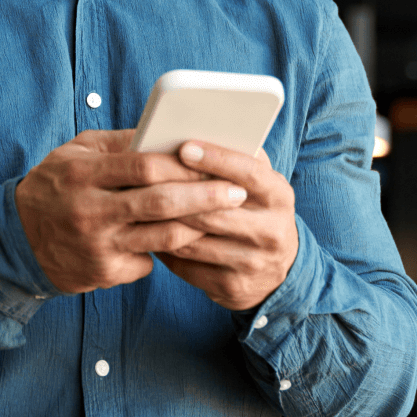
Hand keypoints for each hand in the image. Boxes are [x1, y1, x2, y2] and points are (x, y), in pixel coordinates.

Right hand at [15, 129, 248, 294]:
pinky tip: (183, 238)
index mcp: (81, 174)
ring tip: (224, 214)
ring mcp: (97, 246)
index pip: (142, 166)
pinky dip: (166, 249)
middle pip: (160, 203)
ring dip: (199, 225)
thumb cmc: (55, 185)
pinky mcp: (103, 274)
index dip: (182, 163)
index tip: (213, 160)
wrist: (17, 239)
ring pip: (162, 237)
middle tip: (237, 192)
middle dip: (205, 196)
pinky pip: (148, 261)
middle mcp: (89, 212)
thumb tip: (165, 134)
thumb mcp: (76, 153)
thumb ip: (118, 144)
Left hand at [156, 142, 298, 310]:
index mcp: (279, 197)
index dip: (216, 159)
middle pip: (214, 210)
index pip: (249, 173)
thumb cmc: (256, 210)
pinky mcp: (232, 286)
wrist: (279, 270)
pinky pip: (186, 264)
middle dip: (176, 192)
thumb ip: (238, 159)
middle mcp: (271, 231)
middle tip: (143, 175)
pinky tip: (146, 230)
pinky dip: (163, 246)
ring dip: (162, 220)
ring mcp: (252, 262)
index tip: (184, 146)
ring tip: (137, 200)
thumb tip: (199, 129)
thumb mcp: (259, 185)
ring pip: (194, 239)